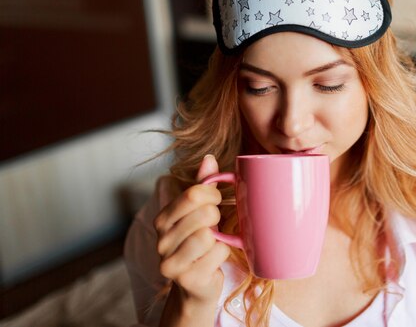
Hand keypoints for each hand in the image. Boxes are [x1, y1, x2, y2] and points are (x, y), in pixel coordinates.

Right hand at [154, 155, 230, 305]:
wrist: (196, 288)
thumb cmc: (200, 245)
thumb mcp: (199, 213)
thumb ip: (203, 186)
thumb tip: (209, 158)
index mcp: (162, 219)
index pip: (193, 194)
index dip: (213, 195)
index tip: (216, 202)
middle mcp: (161, 239)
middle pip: (204, 214)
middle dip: (217, 218)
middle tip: (215, 226)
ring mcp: (170, 261)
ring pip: (209, 235)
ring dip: (219, 239)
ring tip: (213, 244)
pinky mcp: (186, 279)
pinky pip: (218, 253)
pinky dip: (223, 254)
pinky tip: (214, 260)